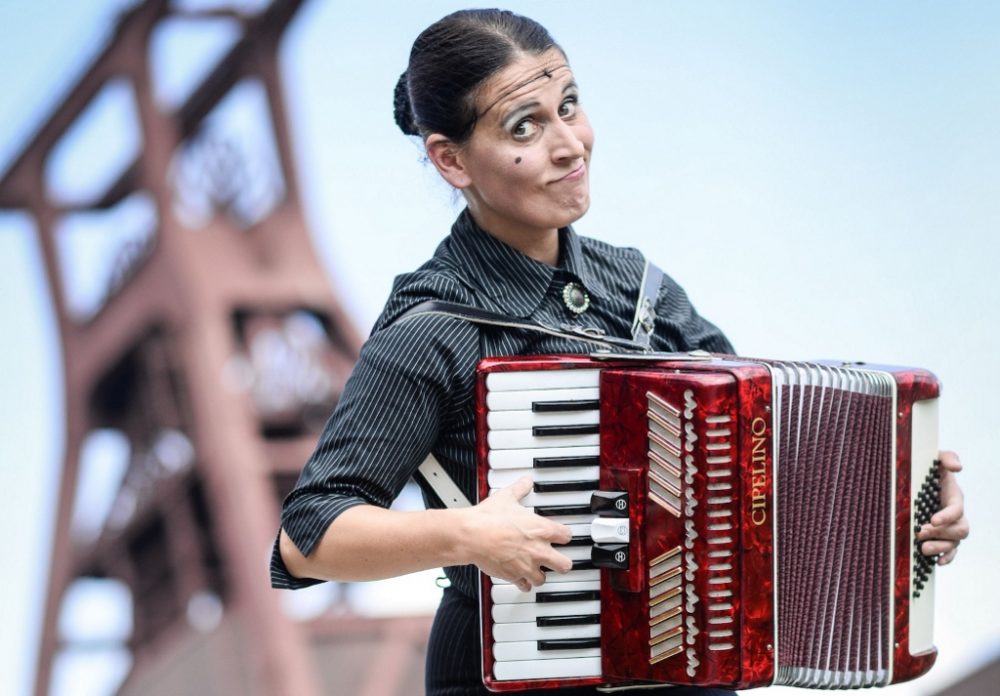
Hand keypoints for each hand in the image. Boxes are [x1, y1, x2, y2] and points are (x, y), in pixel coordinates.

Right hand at [460, 477, 572, 591]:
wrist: (472, 536)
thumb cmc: (489, 518)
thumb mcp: (507, 497)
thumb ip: (519, 489)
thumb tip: (525, 481)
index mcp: (541, 529)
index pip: (566, 536)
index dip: (564, 536)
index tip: (561, 536)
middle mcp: (539, 550)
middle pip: (565, 564)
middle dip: (562, 563)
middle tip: (558, 560)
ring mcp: (527, 565)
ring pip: (544, 579)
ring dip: (541, 575)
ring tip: (537, 571)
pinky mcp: (513, 576)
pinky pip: (524, 586)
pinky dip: (523, 584)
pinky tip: (521, 580)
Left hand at [917, 450, 968, 564]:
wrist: (918, 480)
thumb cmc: (928, 469)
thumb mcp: (935, 458)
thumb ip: (947, 457)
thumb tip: (957, 467)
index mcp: (955, 496)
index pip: (957, 509)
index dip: (947, 516)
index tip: (931, 520)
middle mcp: (956, 514)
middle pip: (960, 530)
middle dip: (941, 534)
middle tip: (919, 532)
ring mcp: (951, 527)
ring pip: (954, 543)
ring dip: (940, 547)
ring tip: (922, 548)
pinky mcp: (943, 536)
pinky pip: (952, 552)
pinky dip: (947, 558)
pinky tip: (938, 562)